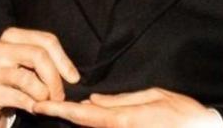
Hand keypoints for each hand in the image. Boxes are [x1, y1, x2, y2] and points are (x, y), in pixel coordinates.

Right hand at [0, 27, 79, 126]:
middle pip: (39, 56)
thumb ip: (44, 60)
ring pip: (30, 80)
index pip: (46, 40)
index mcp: (11, 36)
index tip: (73, 78)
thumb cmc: (7, 77)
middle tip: (60, 95)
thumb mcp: (23, 61)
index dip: (64, 60)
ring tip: (45, 102)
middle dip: (55, 79)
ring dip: (44, 95)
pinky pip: (21, 99)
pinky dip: (33, 106)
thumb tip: (72, 75)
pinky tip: (34, 108)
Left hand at [32, 87, 218, 127]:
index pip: (85, 115)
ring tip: (54, 108)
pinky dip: (93, 123)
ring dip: (77, 120)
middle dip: (63, 115)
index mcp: (125, 120)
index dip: (61, 110)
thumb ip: (122, 100)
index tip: (40, 106)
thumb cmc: (185, 115)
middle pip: (85, 125)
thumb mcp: (155, 97)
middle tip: (38, 106)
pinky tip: (84, 116)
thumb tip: (94, 99)